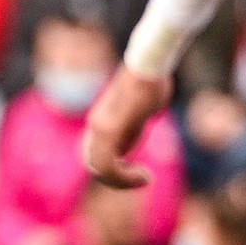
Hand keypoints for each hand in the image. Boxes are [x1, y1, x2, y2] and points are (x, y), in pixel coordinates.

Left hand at [83, 68, 171, 188]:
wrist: (149, 64)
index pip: (95, 156)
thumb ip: (132, 130)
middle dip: (116, 179)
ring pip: (99, 168)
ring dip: (122, 181)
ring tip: (144, 179)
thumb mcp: (140, 113)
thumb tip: (129, 147)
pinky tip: (144, 176)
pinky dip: (125, 178)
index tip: (136, 172)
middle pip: (94, 164)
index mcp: (100, 123)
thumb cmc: (151, 82)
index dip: (112, 171)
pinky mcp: (110, 129)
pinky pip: (109, 165)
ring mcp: (100, 128)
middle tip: (141, 179)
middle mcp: (95, 127)